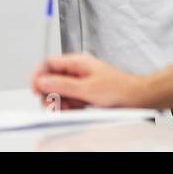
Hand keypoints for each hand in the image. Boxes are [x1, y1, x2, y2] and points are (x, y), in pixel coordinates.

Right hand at [32, 53, 146, 108]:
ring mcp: (81, 83)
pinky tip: (74, 110)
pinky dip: (68, 107)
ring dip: (59, 102)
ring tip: (67, 108)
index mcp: (78, 62)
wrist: (136, 98)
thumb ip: (62, 85)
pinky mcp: (84, 95)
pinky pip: (68, 101)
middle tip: (53, 102)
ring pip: (59, 92)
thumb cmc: (118, 89)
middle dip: (49, 93)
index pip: (50, 63)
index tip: (36, 89)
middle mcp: (78, 71)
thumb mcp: (86, 88)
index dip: (40, 75)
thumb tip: (42, 81)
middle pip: (52, 80)